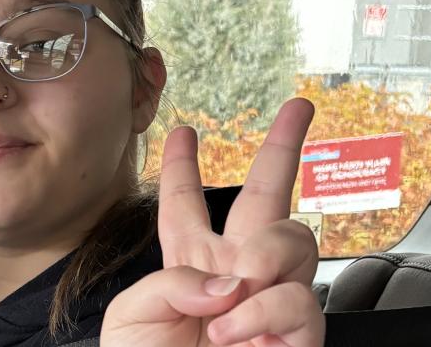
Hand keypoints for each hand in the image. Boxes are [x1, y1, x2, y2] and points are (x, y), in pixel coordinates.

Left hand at [101, 98, 324, 345]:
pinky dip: (263, 312)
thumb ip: (171, 280)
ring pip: (293, 239)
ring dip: (262, 261)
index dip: (180, 169)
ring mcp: (269, 298)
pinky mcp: (297, 331)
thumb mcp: (131, 317)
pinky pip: (297, 297)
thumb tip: (230, 277)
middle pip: (266, 197)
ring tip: (232, 301)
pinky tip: (239, 331)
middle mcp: (233, 272)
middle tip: (299, 107)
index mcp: (185, 263)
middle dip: (284, 146)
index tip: (181, 132)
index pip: (183, 206)